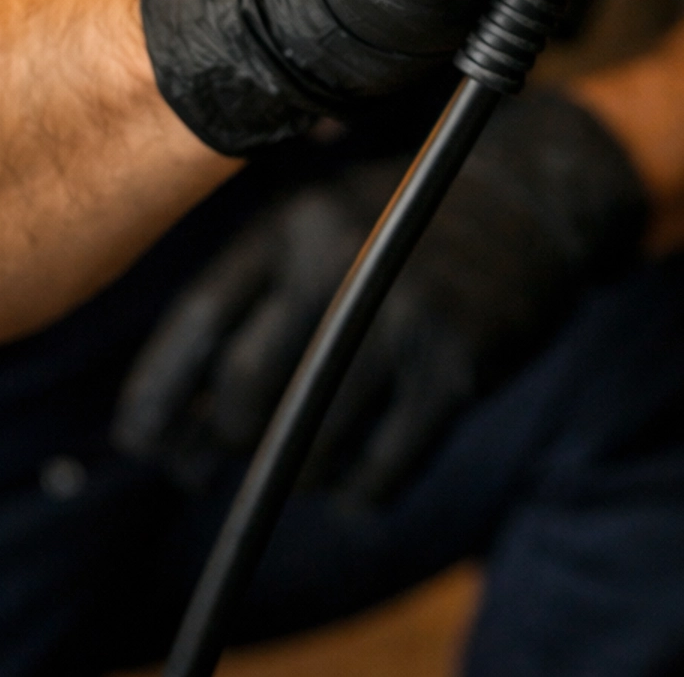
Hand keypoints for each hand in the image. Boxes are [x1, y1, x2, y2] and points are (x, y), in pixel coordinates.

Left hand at [112, 88, 646, 504]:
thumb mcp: (325, 221)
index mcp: (296, 221)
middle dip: (232, 439)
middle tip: (245, 447)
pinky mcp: (455, 368)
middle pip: (245, 394)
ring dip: (300, 469)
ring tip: (316, 453)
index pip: (197, 323)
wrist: (537, 195)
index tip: (147, 443)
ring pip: (309, 443)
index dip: (155, 397)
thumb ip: (256, 299)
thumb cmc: (406, 220)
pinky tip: (366, 469)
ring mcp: (403, 317)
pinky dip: (361, 490)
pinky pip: (379, 471)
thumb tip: (175, 425)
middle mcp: (343, 262)